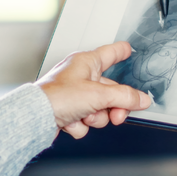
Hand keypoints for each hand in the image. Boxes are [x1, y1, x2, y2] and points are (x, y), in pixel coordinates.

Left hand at [37, 42, 151, 138]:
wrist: (35, 118)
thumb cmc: (56, 97)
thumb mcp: (99, 95)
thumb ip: (125, 97)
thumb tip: (141, 99)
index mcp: (86, 63)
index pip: (110, 53)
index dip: (121, 52)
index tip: (128, 50)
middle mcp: (80, 76)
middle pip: (110, 91)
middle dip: (113, 107)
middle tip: (117, 116)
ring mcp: (74, 95)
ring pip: (100, 109)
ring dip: (95, 118)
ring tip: (84, 116)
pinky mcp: (68, 111)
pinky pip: (86, 121)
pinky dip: (81, 125)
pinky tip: (71, 122)